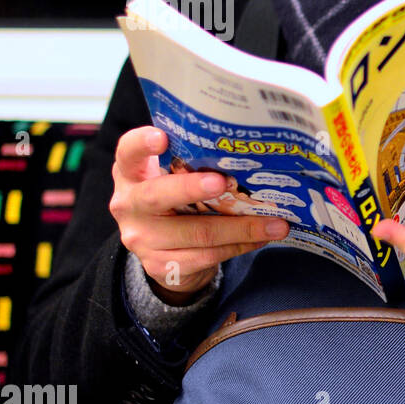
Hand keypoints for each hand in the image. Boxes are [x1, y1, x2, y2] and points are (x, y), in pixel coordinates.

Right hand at [109, 126, 290, 304]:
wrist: (162, 254)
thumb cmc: (176, 203)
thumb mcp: (171, 180)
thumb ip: (191, 165)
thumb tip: (245, 156)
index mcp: (132, 174)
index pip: (128, 153)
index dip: (142, 144)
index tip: (161, 137)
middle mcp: (129, 205)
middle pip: (159, 195)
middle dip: (193, 188)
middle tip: (223, 181)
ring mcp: (142, 239)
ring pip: (198, 232)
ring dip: (242, 228)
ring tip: (276, 224)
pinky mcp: (160, 266)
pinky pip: (208, 256)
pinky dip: (239, 246)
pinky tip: (260, 239)